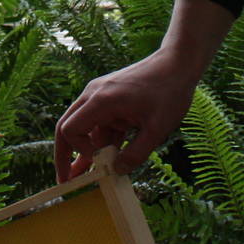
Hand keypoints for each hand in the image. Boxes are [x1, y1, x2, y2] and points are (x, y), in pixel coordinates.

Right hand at [53, 50, 201, 181]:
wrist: (178, 63)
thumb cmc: (169, 91)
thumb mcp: (157, 128)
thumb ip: (137, 153)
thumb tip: (118, 171)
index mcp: (101, 101)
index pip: (70, 130)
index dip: (79, 151)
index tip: (100, 162)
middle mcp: (94, 95)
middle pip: (67, 127)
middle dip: (65, 154)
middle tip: (65, 180)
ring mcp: (101, 95)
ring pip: (84, 127)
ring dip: (85, 150)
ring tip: (83, 176)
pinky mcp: (111, 98)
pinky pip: (100, 122)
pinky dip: (101, 140)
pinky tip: (107, 157)